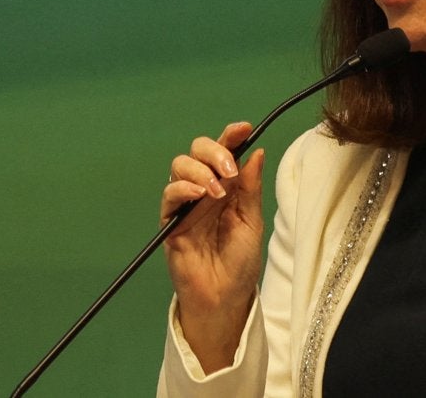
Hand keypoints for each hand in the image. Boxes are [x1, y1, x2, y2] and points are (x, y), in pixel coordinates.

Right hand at [160, 122, 263, 372]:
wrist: (226, 297)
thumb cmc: (240, 262)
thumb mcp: (253, 221)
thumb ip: (250, 188)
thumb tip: (256, 151)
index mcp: (226, 186)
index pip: (224, 152)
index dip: (231, 135)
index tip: (244, 128)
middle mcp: (203, 188)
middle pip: (197, 150)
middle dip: (213, 151)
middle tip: (229, 170)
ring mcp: (185, 203)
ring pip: (180, 165)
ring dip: (200, 170)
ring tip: (217, 191)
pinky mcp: (170, 220)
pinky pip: (169, 194)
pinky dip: (183, 188)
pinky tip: (199, 195)